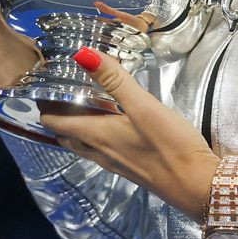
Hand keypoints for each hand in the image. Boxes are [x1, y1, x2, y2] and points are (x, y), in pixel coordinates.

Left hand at [42, 48, 219, 223]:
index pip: (55, 123)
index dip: (44, 107)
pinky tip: (114, 125)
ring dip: (77, 127)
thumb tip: (81, 54)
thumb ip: (115, 80)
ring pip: (84, 144)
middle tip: (60, 92)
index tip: (42, 87)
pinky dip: (96, 136)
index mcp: (96, 135)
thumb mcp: (143, 106)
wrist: (195, 184)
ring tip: (83, 106)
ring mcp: (115, 163)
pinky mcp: (131, 167)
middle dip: (58, 116)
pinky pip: (102, 150)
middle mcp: (99, 151)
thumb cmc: (169, 144)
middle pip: (67, 136)